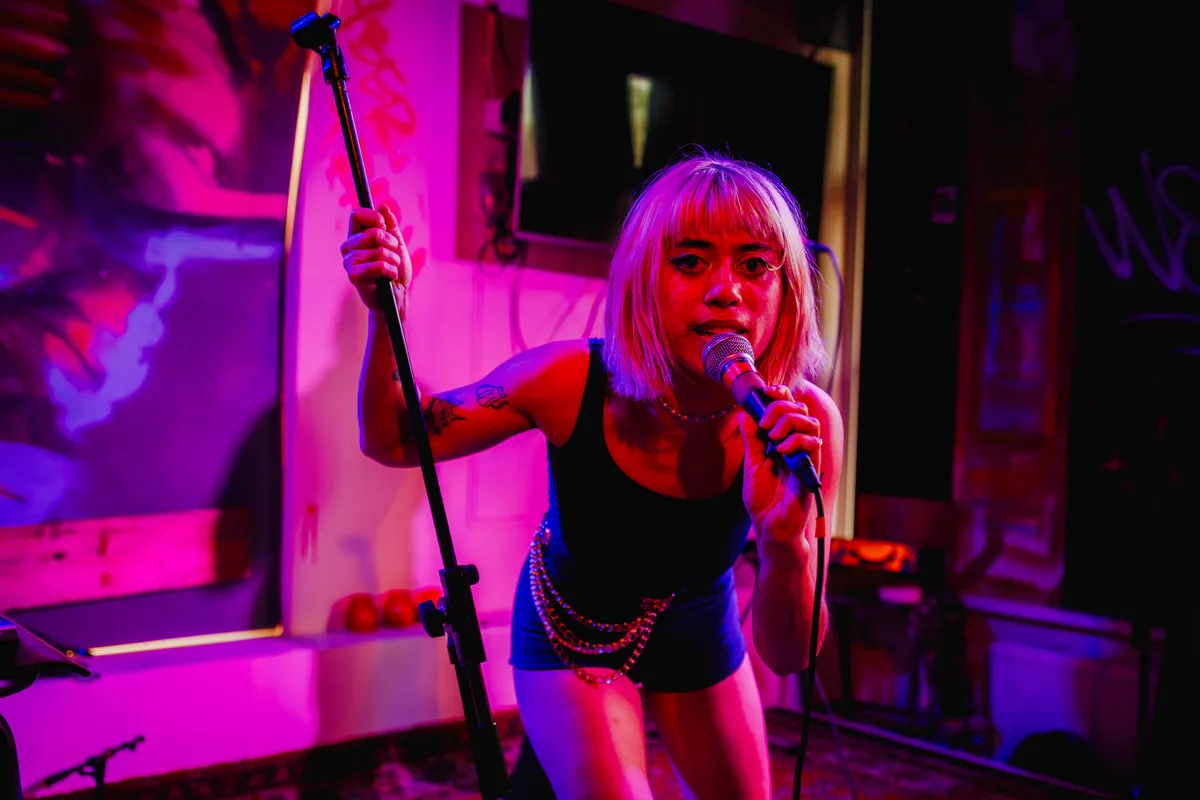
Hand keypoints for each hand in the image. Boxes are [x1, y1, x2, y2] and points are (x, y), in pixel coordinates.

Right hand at [341, 205, 410, 313]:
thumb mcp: (397, 244)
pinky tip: (388, 278)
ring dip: (393, 260)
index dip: (374, 217)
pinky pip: (378, 266)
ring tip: (391, 268)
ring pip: (379, 251)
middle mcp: (349, 247)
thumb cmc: (395, 269)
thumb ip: (391, 225)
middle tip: (393, 253)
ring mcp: (349, 261)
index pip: (357, 215)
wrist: (397, 296)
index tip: (384, 226)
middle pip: (373, 232)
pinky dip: (390, 271)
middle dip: (391, 243)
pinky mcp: (353, 276)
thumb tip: (383, 206)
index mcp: (357, 236)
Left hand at [737, 384, 822, 546]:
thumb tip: (744, 413)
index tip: (767, 393)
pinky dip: (796, 440)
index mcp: (781, 441)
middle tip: (766, 423)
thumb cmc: (763, 500)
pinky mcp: (812, 467)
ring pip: (810, 421)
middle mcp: (795, 445)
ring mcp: (805, 455)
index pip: (787, 408)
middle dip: (781, 407)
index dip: (780, 395)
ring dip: (789, 422)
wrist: (771, 526)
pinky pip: (813, 442)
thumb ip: (751, 439)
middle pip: (800, 409)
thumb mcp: (751, 464)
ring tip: (774, 438)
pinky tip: (781, 452)